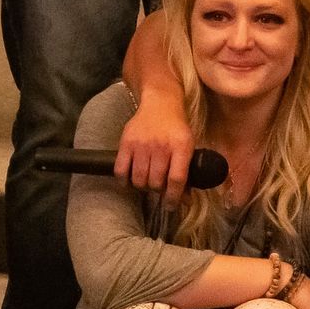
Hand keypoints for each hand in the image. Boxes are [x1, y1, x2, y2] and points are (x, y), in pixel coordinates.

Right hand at [114, 87, 196, 209]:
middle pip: (156, 182)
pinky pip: (121, 170)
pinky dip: (125, 181)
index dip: (173, 198)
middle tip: (158, 187)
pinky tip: (130, 180)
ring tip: (147, 181)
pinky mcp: (126, 142)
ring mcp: (142, 144)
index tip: (170, 206)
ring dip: (143, 186)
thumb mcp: (188, 146)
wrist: (160, 103)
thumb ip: (186, 172)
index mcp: (181, 147)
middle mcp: (161, 146)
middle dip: (157, 190)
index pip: (175, 180)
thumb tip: (185, 200)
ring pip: (139, 180)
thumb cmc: (176, 128)